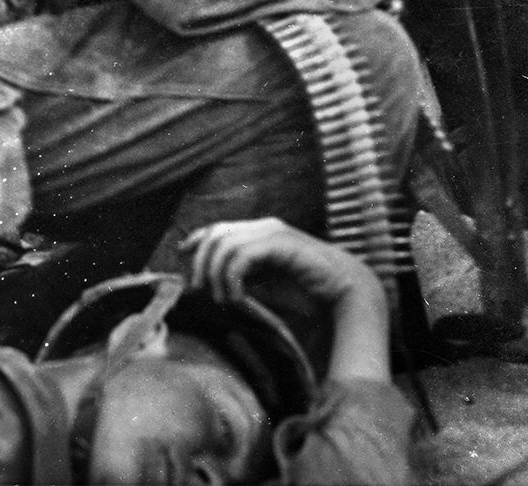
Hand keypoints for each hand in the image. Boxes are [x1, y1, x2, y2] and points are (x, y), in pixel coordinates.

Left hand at [179, 217, 377, 308]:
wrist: (345, 293)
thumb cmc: (307, 292)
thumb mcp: (265, 286)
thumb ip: (242, 280)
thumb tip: (210, 287)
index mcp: (258, 234)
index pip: (216, 229)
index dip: (196, 240)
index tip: (182, 257)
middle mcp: (262, 228)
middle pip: (215, 234)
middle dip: (200, 263)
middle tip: (198, 291)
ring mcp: (272, 232)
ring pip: (224, 243)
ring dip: (215, 274)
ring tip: (223, 300)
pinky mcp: (280, 243)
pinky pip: (242, 256)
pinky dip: (232, 278)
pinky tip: (237, 298)